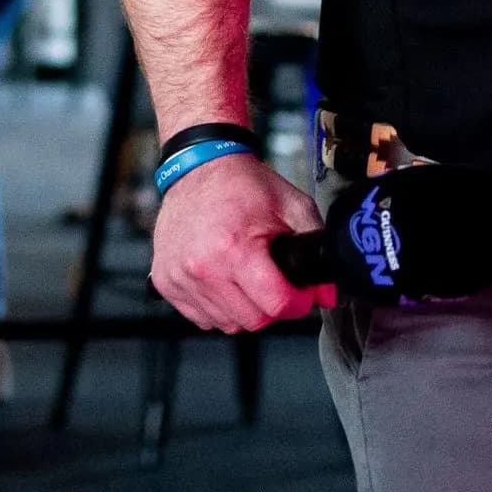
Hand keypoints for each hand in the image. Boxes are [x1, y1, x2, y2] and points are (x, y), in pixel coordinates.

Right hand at [150, 153, 332, 331]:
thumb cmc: (242, 185)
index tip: (297, 293)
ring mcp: (180, 277)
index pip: (276, 306)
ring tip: (244, 277)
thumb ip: (316, 247)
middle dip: (271, 308)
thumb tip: (327, 294)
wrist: (198, 168)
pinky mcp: (165, 281)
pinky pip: (200, 317)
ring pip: (226, 324)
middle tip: (272, 283)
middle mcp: (203, 267)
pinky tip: (222, 280)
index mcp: (235, 248)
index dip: (297, 303)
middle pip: (252, 321)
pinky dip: (216, 307)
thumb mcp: (292, 206)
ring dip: (242, 309)